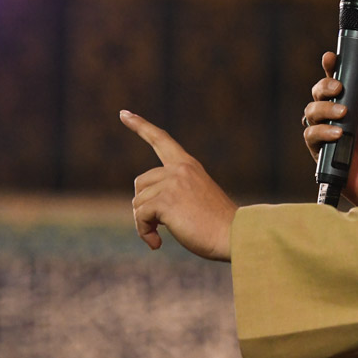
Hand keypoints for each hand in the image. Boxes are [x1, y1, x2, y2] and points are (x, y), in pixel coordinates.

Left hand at [122, 110, 237, 260]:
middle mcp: (179, 169)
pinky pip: (140, 216)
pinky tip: (157, 244)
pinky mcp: (166, 200)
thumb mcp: (196, 199)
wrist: (234, 235)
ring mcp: (172, 183)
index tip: (123, 114)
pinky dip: (144, 232)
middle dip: (143, 208)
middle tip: (155, 227)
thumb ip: (172, 192)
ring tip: (159, 238)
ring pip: (138, 203)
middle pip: (140, 184)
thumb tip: (140, 207)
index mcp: (188, 165)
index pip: (161, 139)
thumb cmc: (217, 225)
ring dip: (144, 224)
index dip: (140, 126)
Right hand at [303, 51, 357, 206]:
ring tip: (342, 114)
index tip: (330, 58)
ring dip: (324, 109)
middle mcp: (338, 116)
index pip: (338, 81)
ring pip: (310, 111)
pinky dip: (321, 131)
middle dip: (324, 87)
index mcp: (356, 104)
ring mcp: (328, 133)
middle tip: (339, 89)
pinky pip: (311, 135)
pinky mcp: (322, 151)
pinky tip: (337, 134)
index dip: (330, 68)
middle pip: (318, 93)